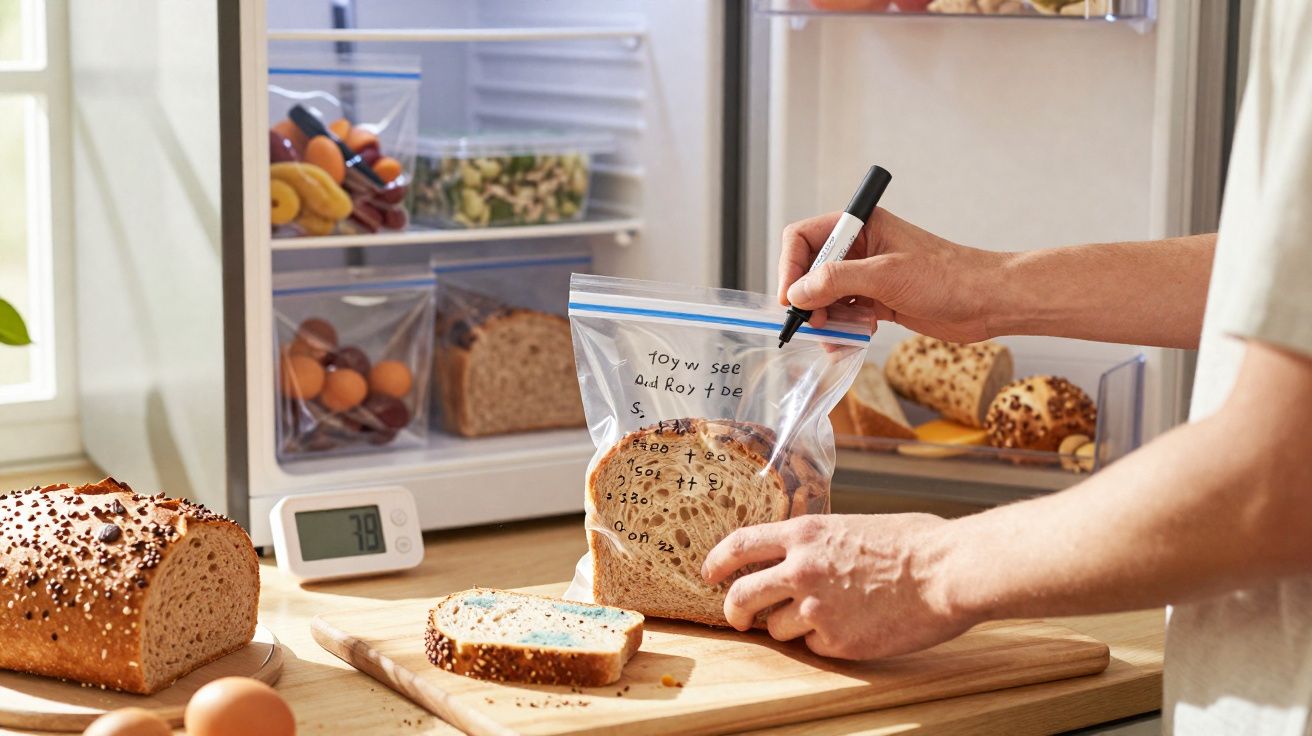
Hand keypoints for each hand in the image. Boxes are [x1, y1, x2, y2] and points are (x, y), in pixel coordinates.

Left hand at [701, 514, 976, 659]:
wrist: (947, 572)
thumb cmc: (914, 542)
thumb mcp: (853, 526)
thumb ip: (818, 542)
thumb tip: (800, 555)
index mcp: (804, 534)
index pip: (738, 545)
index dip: (716, 562)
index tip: (709, 573)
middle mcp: (800, 570)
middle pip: (740, 595)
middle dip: (734, 609)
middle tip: (740, 617)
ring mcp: (815, 609)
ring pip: (775, 629)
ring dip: (789, 629)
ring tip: (825, 618)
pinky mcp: (836, 642)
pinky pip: (813, 648)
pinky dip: (825, 644)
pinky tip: (854, 629)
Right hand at [779, 209, 1003, 343]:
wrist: (987, 301)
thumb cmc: (947, 277)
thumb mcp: (886, 275)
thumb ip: (837, 280)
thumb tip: (798, 292)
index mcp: (860, 226)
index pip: (804, 238)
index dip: (791, 266)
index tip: (791, 298)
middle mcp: (859, 248)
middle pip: (810, 270)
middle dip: (807, 298)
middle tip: (813, 322)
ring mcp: (868, 275)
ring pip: (825, 296)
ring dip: (825, 318)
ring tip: (837, 335)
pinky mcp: (877, 300)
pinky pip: (844, 313)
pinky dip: (841, 328)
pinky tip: (853, 338)